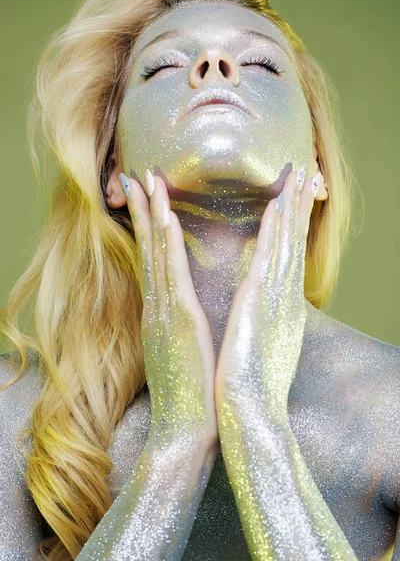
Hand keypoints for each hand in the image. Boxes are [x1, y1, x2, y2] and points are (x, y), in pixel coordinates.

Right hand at [123, 172, 217, 443]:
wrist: (186, 428)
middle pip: (149, 248)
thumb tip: (186, 312)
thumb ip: (181, 326)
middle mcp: (158, 305)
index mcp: (163, 312)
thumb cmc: (192, 391)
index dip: (150, 227)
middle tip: (138, 175)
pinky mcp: (177, 319)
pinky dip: (168, 242)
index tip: (149, 198)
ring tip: (147, 180)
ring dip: (152, 214)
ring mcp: (164, 310)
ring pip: (156, 252)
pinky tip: (166, 217)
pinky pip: (172, 272)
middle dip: (144, 210)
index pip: (155, 260)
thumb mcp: (184, 350)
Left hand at [215, 168, 317, 423]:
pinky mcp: (261, 304)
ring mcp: (276, 299)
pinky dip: (274, 232)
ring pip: (286, 244)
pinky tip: (277, 207)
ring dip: (291, 209)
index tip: (293, 202)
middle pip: (294, 244)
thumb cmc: (251, 385)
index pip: (288, 257)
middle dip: (299, 208)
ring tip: (299, 177)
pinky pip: (269, 259)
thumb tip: (263, 313)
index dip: (293, 227)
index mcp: (281, 306)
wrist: (250, 413)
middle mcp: (284, 298)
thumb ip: (266, 324)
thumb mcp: (262, 346)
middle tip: (306, 176)